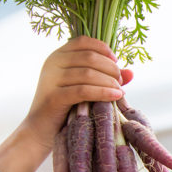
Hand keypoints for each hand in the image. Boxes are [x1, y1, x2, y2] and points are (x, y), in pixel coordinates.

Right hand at [0, 36, 132, 171]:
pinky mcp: (54, 97)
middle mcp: (52, 63)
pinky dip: (103, 92)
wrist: (40, 130)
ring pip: (88, 73)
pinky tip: (116, 96)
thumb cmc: (66, 107)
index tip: (116, 62)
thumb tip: (131, 72)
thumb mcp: (86, 87)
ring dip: (109, 81)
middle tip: (120, 81)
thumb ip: (106, 77)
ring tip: (120, 91)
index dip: (104, 49)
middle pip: (89, 57)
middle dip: (110, 68)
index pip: (84, 41)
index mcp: (58, 55)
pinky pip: (84, 91)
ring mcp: (51, 79)